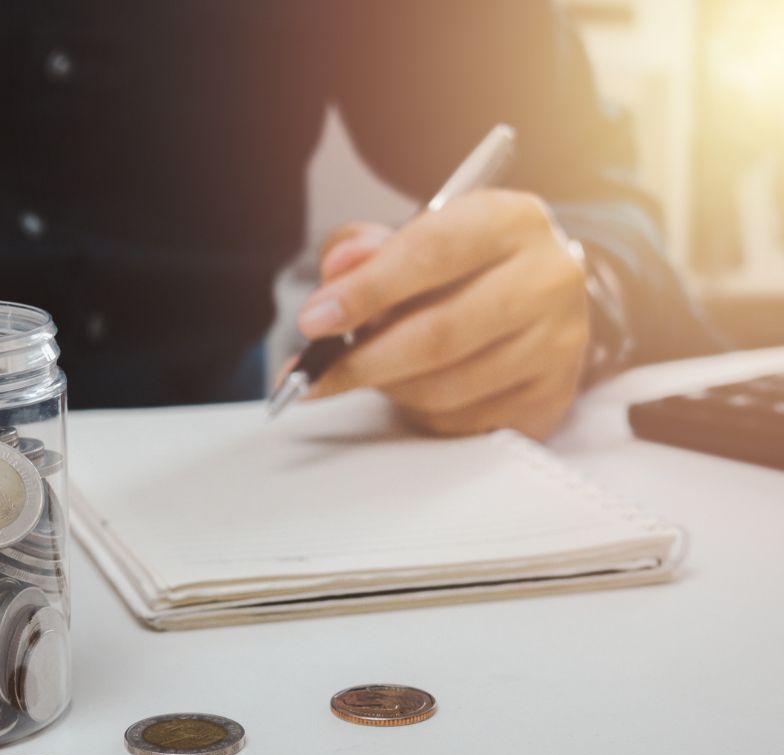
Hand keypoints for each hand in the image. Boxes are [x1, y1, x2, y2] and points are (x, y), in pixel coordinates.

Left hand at [296, 190, 589, 440]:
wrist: (538, 296)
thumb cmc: (463, 265)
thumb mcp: (415, 235)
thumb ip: (365, 248)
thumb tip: (338, 269)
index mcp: (511, 220)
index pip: (430, 254)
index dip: (364, 292)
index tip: (312, 321)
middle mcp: (548, 278)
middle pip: (438, 334)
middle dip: (361, 360)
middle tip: (313, 371)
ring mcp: (557, 342)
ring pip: (446, 387)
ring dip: (388, 387)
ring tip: (365, 371)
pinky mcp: (551, 395)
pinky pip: (462, 421)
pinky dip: (419, 412)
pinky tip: (408, 388)